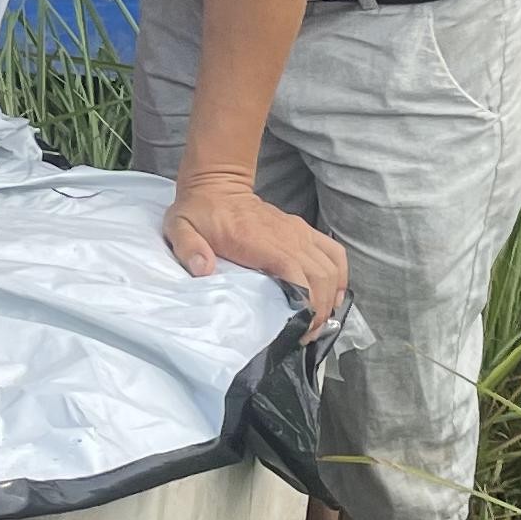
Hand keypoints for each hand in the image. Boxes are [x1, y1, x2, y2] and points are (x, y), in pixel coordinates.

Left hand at [162, 170, 347, 328]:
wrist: (217, 185)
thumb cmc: (199, 212)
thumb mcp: (180, 227)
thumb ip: (189, 248)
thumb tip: (203, 269)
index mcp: (260, 240)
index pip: (298, 275)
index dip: (305, 305)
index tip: (297, 329)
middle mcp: (288, 236)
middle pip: (321, 278)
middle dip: (320, 311)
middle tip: (306, 334)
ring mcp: (299, 232)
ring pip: (331, 268)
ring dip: (331, 298)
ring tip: (316, 321)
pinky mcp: (304, 231)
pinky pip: (334, 253)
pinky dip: (340, 277)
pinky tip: (332, 297)